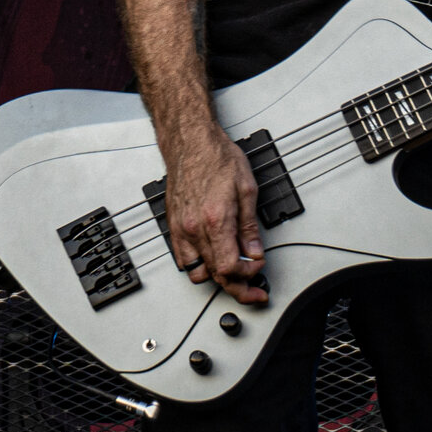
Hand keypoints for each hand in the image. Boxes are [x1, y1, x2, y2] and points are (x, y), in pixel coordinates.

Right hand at [160, 123, 269, 305]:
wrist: (191, 142)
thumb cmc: (217, 158)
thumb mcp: (247, 189)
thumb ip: (250, 226)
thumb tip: (254, 251)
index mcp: (216, 220)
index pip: (230, 267)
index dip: (247, 275)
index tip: (257, 268)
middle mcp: (194, 228)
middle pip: (215, 275)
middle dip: (237, 286)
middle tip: (253, 290)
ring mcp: (181, 229)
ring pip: (197, 273)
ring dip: (216, 278)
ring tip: (233, 273)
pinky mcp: (173, 226)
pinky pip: (183, 259)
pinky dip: (198, 266)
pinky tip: (212, 260)